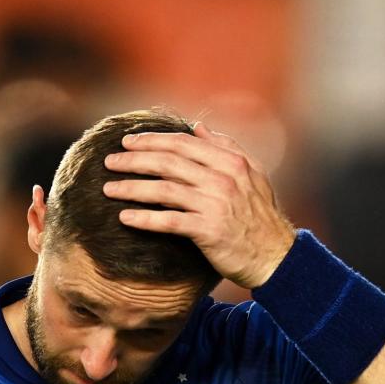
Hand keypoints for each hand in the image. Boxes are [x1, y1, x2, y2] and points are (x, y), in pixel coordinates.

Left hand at [103, 122, 295, 288]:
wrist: (276, 257)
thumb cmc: (260, 216)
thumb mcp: (252, 175)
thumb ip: (226, 148)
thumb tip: (198, 126)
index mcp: (231, 162)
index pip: (183, 143)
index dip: (152, 140)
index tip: (128, 141)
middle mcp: (223, 179)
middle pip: (168, 162)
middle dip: (134, 159)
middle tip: (109, 161)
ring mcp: (215, 204)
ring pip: (163, 189)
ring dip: (131, 188)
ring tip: (108, 188)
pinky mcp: (209, 231)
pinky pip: (169, 221)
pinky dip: (144, 218)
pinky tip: (124, 218)